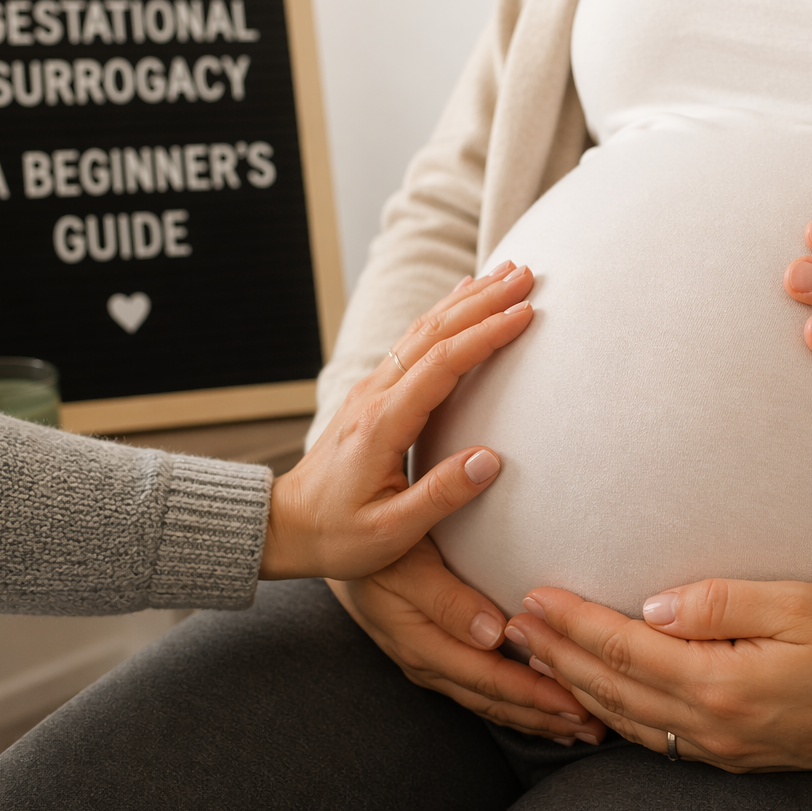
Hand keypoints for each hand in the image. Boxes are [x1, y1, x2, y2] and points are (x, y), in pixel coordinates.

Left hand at [260, 262, 534, 579]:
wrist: (285, 527)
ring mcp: (372, 390)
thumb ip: (442, 495)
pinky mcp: (373, 394)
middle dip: (484, 301)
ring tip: (506, 275)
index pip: (443, 364)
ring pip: (423, 330)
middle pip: (435, 332)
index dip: (486, 335)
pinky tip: (462, 297)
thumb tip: (491, 460)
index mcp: (383, 423)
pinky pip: (414, 342)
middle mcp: (376, 395)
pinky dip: (445, 314)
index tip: (525, 314)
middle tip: (526, 276)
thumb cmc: (337, 535)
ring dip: (467, 299)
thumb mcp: (391, 531)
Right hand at [327, 537, 608, 744]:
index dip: (536, 695)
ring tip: (581, 731)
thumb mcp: (408, 564)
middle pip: (494, 699)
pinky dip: (513, 706)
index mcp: (423, 643)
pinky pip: (478, 690)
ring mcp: (429, 664)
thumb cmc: (381, 544)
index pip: (490, 679)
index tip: (579, 704)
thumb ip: (449, 599)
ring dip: (535, 718)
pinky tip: (542, 715)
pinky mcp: (433, 658)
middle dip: (545, 717)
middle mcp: (427, 662)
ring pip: (488, 701)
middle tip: (596, 729)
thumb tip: (494, 635)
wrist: (342, 543)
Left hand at [505, 579, 811, 771]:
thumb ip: (721, 602)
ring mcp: (721, 749)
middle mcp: (713, 727)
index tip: (533, 594)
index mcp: (724, 685)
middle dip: (555, 655)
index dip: (573, 622)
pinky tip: (593, 697)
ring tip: (535, 656)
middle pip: (612, 689)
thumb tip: (652, 607)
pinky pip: (653, 738)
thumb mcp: (801, 604)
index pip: (625, 650)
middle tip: (510, 623)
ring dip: (574, 686)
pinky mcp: (734, 756)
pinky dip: (612, 715)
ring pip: (625, 719)